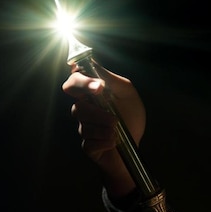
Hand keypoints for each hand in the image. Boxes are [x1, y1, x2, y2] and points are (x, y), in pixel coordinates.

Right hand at [62, 64, 145, 197]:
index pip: (74, 82)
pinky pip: (89, 144)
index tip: (98, 87)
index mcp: (90, 94)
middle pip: (77, 107)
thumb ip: (111, 79)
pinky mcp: (88, 147)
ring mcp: (84, 128)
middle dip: (98, 113)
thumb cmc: (131, 117)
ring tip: (117, 130)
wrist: (136, 145)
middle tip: (115, 119)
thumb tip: (92, 65)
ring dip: (104, 128)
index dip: (81, 83)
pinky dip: (105, 142)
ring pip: (84, 126)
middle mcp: (84, 109)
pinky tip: (114, 141)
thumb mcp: (127, 93)